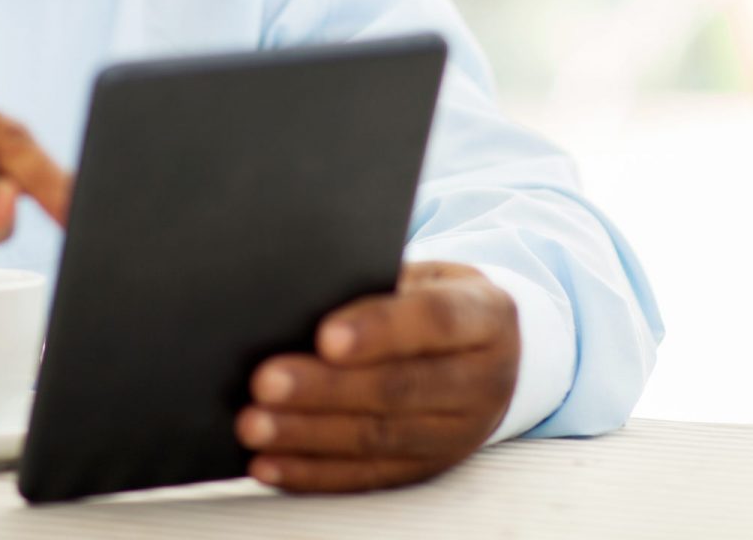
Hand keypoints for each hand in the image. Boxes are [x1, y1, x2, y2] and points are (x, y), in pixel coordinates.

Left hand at [237, 262, 519, 491]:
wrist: (496, 351)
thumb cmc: (437, 300)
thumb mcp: (426, 276)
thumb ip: (377, 284)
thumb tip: (304, 297)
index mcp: (485, 317)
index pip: (434, 321)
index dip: (379, 330)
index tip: (325, 336)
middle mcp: (482, 380)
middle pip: (399, 388)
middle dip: (327, 389)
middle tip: (266, 382)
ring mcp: (460, 432)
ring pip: (379, 438)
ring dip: (310, 435)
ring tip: (256, 425)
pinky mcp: (431, 468)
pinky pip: (370, 476)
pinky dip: (315, 472)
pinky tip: (271, 463)